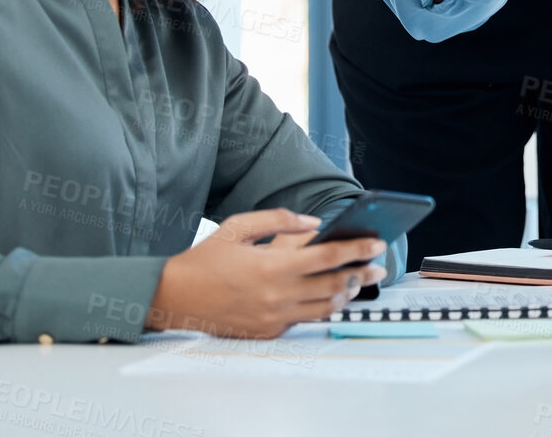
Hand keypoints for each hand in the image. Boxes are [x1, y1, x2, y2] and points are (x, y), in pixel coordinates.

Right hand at [145, 209, 388, 337]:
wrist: (173, 297)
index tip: (376, 242)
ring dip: (345, 293)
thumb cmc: (205, 259)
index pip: (328, 257)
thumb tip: (314, 224)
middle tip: (378, 266)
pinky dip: (321, 307)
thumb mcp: (238, 227)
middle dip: (361, 273)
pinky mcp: (268, 331)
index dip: (357, 249)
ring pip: (325, 307)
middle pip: (334, 285)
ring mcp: (273, 317)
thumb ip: (280, 220)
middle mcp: (277, 295)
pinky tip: (329, 296)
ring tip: (356, 281)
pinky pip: (304, 320)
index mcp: (272, 266)